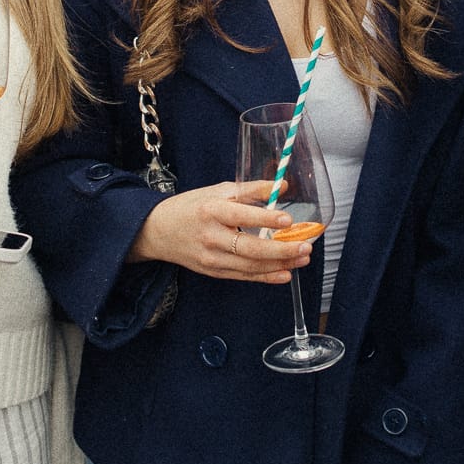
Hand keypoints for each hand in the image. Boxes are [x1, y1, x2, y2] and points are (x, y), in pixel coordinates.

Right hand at [125, 180, 310, 283]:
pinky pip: (243, 276)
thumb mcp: (218, 191)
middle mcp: (211, 236)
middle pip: (249, 248)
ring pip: (250, 266)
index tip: (288, 220)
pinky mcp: (213, 272)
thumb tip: (282, 186)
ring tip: (302, 258)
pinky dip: (266, 277)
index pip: (241, 215)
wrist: (158, 231)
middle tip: (304, 246)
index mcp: (211, 210)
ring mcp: (211, 258)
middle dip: (280, 250)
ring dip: (280, 264)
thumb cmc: (191, 207)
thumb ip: (251, 190)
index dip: (265, 219)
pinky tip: (285, 274)